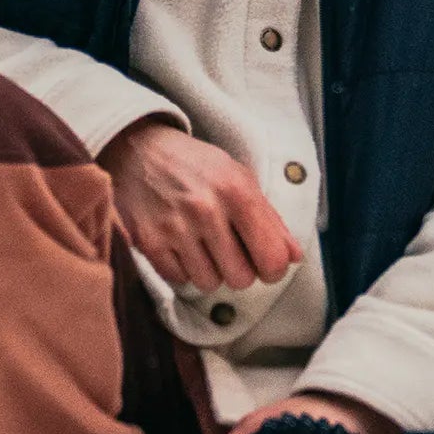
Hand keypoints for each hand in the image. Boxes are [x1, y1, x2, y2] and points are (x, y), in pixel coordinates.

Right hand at [101, 120, 300, 295]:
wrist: (138, 150)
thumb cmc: (196, 165)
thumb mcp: (239, 177)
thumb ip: (270, 219)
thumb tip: (294, 256)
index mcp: (236, 191)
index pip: (271, 257)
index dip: (274, 268)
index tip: (266, 264)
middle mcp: (206, 209)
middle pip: (241, 278)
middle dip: (240, 271)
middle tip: (231, 253)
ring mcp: (174, 227)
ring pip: (210, 283)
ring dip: (211, 271)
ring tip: (204, 246)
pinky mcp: (148, 241)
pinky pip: (179, 279)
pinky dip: (184, 268)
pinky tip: (181, 246)